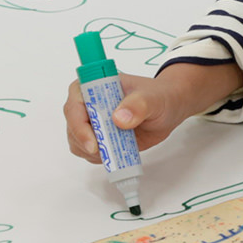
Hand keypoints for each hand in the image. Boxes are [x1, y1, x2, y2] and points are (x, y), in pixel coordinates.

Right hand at [63, 61, 242, 163]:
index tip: (94, 143)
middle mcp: (88, 103)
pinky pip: (88, 152)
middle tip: (106, 153)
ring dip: (92, 152)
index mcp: (95, 85)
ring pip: (77, 141)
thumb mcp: (153, 98)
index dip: (78, 124)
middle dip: (85, 143)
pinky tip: (114, 155)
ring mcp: (92, 121)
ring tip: (115, 152)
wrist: (170, 107)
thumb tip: (119, 118)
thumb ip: (138, 105)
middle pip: (73, 125)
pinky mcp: (99, 137)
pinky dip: (98, 158)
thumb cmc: (160, 96)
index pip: (75, 104)